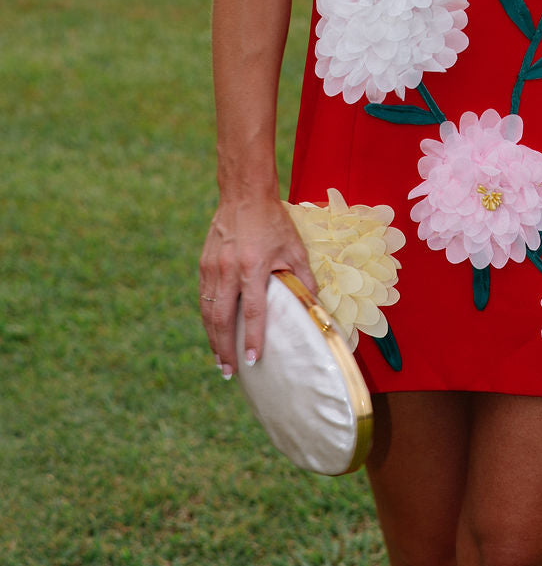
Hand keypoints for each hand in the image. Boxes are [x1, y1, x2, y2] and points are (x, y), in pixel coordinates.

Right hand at [198, 195, 316, 378]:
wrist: (244, 194)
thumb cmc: (273, 220)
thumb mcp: (295, 247)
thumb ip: (303, 278)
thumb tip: (314, 305)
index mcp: (253, 267)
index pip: (252, 311)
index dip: (252, 338)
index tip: (252, 361)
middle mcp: (228, 270)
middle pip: (222, 319)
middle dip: (225, 348)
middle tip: (228, 371)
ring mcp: (212, 267)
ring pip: (208, 311)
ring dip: (213, 338)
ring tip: (219, 359)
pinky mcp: (204, 263)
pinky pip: (204, 297)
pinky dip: (208, 318)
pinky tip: (213, 331)